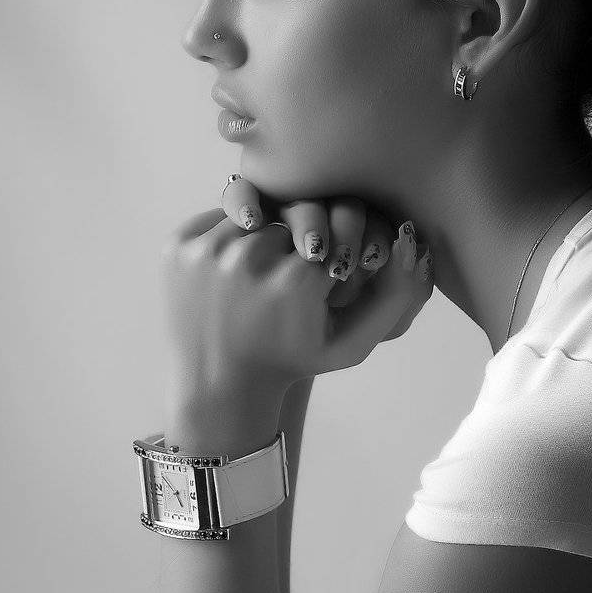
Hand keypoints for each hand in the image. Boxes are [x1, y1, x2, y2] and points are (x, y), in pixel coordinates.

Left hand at [160, 179, 433, 408]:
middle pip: (297, 213)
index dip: (342, 246)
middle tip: (301, 264)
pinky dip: (234, 235)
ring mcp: (208, 250)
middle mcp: (249, 260)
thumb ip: (395, 296)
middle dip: (306, 236)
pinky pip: (220, 217)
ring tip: (268, 270)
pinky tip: (238, 269)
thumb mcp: (353, 343)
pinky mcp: (180, 245)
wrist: (219, 383)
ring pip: (259, 209)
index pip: (338, 227)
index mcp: (295, 282)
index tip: (332, 271)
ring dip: (269, 233)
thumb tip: (411, 241)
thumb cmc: (292, 360)